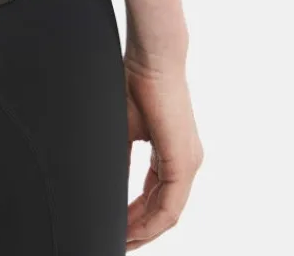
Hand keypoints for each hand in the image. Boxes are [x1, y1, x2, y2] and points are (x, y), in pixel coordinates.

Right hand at [124, 51, 202, 245]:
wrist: (151, 56)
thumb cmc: (135, 81)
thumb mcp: (122, 127)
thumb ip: (119, 157)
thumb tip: (105, 181)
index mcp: (171, 151)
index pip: (155, 195)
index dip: (136, 216)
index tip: (116, 227)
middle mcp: (186, 161)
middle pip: (163, 210)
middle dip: (139, 230)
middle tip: (117, 242)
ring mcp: (188, 162)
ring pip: (167, 212)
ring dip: (143, 231)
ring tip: (121, 240)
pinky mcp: (184, 162)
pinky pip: (169, 206)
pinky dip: (150, 222)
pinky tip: (131, 230)